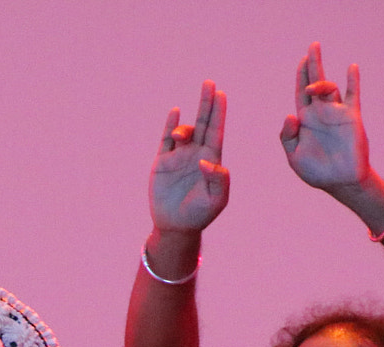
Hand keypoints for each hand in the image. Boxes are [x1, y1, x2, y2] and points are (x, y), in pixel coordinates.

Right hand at [149, 80, 229, 232]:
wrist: (175, 226)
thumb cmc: (200, 214)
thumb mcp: (216, 200)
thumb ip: (218, 181)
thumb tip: (207, 161)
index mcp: (212, 159)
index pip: (216, 131)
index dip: (219, 113)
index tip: (221, 94)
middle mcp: (196, 154)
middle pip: (202, 123)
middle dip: (206, 103)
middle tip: (209, 83)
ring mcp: (178, 157)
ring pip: (184, 132)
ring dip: (184, 128)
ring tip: (180, 138)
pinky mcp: (162, 163)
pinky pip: (165, 140)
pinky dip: (170, 126)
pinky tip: (175, 112)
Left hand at [279, 42, 369, 191]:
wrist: (340, 182)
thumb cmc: (316, 171)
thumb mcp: (294, 156)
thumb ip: (287, 137)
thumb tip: (290, 115)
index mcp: (305, 120)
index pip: (301, 93)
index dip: (300, 77)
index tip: (301, 61)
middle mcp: (320, 113)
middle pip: (316, 83)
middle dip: (313, 65)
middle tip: (313, 46)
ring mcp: (336, 114)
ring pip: (331, 89)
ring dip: (323, 82)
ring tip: (316, 85)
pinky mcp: (351, 118)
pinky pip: (353, 96)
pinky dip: (353, 82)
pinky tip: (351, 68)